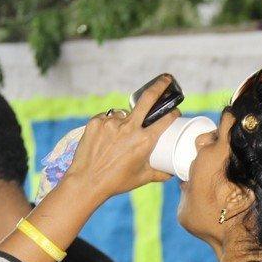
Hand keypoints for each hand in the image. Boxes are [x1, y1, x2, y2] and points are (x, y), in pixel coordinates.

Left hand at [62, 75, 178, 200]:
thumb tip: (171, 173)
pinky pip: (108, 117)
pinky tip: (106, 138)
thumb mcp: (142, 178)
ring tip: (119, 139)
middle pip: (148, 98)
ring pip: (124, 113)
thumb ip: (160, 173)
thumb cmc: (116, 182)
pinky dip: (110, 124)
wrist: (87, 182)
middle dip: (160, 86)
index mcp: (144, 141)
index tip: (174, 112)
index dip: (173, 113)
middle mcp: (129, 128)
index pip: (165, 119)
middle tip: (166, 79)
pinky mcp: (96, 121)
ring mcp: (111, 123)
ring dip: (126, 120)